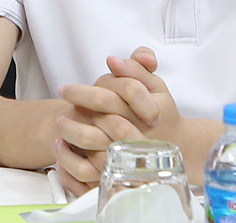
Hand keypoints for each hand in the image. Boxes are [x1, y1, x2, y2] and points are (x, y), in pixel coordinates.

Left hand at [52, 48, 165, 196]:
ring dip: (70, 132)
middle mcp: (136, 133)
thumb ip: (137, 68)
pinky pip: (86, 172)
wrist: (176, 145)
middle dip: (77, 105)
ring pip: (92, 145)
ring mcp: (126, 155)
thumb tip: (113, 62)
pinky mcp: (117, 173)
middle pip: (103, 117)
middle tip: (60, 101)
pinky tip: (63, 147)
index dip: (89, 90)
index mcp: (146, 110)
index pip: (120, 94)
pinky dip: (69, 160)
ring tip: (60, 124)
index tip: (65, 89)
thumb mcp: (155, 86)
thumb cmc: (160, 111)